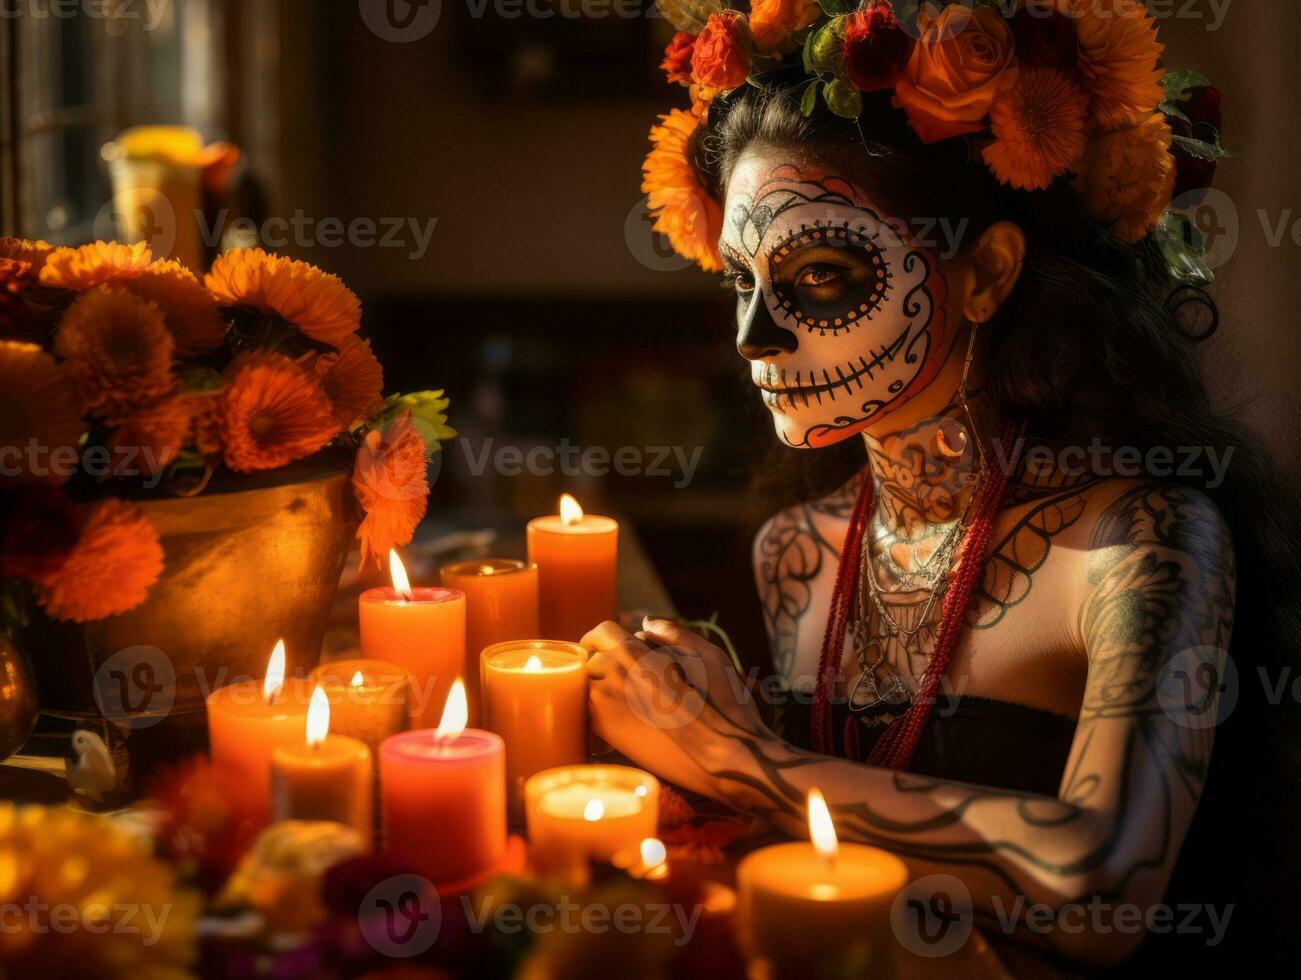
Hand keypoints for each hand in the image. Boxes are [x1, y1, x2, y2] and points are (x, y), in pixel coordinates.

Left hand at [581, 618, 773, 801]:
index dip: (599, 639)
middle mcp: (616, 674)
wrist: (724, 756)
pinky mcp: (609, 733)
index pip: (601, 633)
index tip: (600, 647)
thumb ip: (674, 635)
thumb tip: (646, 624)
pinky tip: (612, 733)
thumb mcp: (709, 657)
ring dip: (596, 694)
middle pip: (592, 662)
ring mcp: (607, 705)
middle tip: (618, 683)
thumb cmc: (724, 705)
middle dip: (603, 668)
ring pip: (586, 690)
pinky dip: (595, 723)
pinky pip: (587, 719)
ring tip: (616, 707)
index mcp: (637, 652)